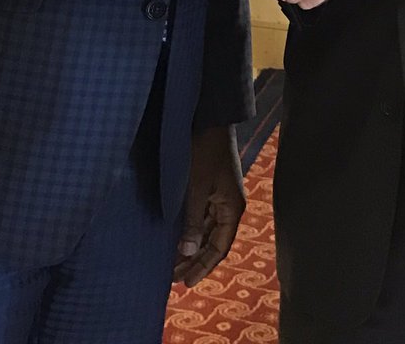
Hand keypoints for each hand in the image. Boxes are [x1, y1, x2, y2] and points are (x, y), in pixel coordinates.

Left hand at [172, 125, 244, 286]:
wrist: (210, 121)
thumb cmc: (204, 153)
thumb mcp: (195, 188)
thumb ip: (192, 221)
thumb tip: (187, 254)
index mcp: (232, 208)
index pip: (219, 248)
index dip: (204, 267)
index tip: (186, 283)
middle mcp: (229, 206)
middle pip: (214, 242)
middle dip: (196, 261)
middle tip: (175, 279)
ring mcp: (221, 197)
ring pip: (208, 231)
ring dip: (193, 247)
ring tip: (173, 263)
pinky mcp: (213, 188)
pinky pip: (203, 217)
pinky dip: (192, 231)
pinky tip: (178, 238)